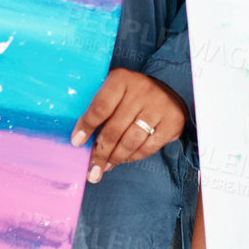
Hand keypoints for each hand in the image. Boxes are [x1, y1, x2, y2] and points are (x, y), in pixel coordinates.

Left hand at [70, 69, 185, 182]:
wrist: (167, 93)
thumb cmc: (130, 94)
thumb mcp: (113, 89)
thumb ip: (96, 106)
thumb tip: (77, 137)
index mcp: (122, 79)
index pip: (100, 107)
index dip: (87, 126)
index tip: (77, 142)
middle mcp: (142, 90)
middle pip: (114, 129)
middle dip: (100, 152)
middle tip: (91, 169)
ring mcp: (159, 106)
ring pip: (131, 141)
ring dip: (114, 158)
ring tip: (103, 167)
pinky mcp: (172, 122)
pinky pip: (147, 148)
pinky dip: (132, 157)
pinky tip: (123, 159)